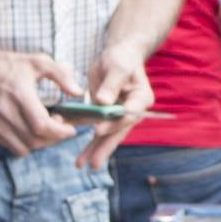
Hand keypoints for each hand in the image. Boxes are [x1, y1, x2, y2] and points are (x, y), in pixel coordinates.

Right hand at [0, 46, 80, 155]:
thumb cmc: (10, 65)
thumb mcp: (38, 61)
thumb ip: (61, 74)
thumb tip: (78, 92)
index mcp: (19, 94)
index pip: (41, 125)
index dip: (60, 132)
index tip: (71, 128)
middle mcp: (4, 111)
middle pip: (35, 140)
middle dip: (54, 138)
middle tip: (61, 126)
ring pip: (25, 147)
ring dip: (42, 143)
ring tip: (47, 127)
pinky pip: (13, 147)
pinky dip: (27, 143)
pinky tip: (31, 128)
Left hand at [79, 44, 154, 170]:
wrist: (119, 56)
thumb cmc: (121, 58)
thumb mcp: (117, 66)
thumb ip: (111, 84)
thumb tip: (102, 101)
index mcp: (141, 99)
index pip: (128, 114)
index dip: (113, 123)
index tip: (97, 130)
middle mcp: (132, 110)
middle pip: (118, 131)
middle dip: (105, 147)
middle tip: (94, 164)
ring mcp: (120, 115)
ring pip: (108, 135)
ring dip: (95, 150)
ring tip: (81, 165)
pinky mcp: (108, 116)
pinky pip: (98, 130)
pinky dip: (88, 142)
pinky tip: (79, 156)